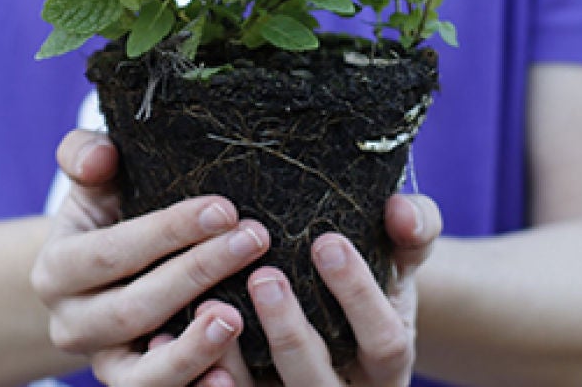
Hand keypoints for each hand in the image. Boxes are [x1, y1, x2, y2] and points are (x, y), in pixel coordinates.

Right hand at [31, 130, 270, 385]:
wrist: (107, 279)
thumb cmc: (111, 217)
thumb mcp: (95, 184)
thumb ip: (87, 156)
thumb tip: (101, 155)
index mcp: (56, 270)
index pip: (113, 251)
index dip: (169, 231)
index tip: (226, 209)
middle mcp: (71, 325)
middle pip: (134, 308)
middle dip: (198, 273)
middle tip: (255, 241)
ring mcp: (104, 364)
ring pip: (140, 375)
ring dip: (192, 349)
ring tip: (236, 318)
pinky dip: (195, 386)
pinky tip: (231, 376)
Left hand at [167, 194, 444, 386]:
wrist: (341, 315)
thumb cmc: (371, 276)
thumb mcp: (399, 256)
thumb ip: (413, 230)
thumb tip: (401, 211)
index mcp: (390, 362)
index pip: (385, 339)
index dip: (358, 294)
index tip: (326, 241)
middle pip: (321, 383)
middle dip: (291, 331)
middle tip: (263, 277)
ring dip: (236, 362)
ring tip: (209, 308)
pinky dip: (202, 379)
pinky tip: (168, 340)